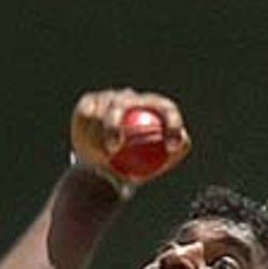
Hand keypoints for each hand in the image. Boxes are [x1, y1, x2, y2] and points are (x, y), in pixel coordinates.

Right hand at [70, 88, 190, 184]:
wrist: (109, 169)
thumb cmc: (138, 167)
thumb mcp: (159, 164)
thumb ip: (175, 150)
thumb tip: (182, 142)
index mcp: (152, 107)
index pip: (165, 109)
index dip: (171, 123)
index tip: (171, 146)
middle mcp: (130, 98)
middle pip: (122, 105)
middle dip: (115, 124)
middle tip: (114, 148)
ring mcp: (108, 99)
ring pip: (98, 113)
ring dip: (96, 136)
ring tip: (99, 157)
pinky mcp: (88, 103)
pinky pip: (85, 116)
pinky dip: (85, 133)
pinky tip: (86, 148)